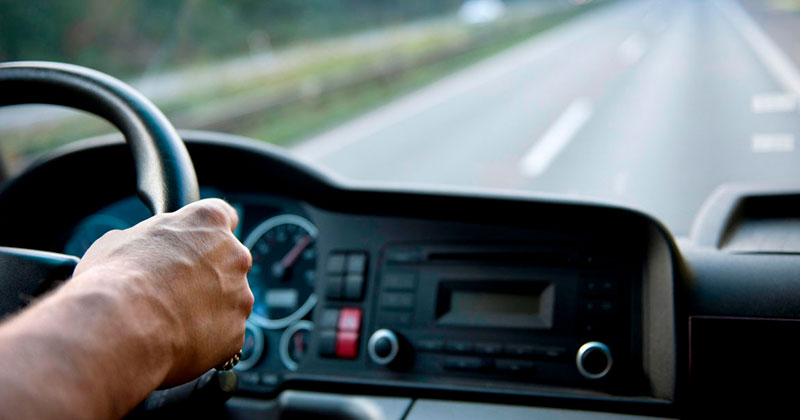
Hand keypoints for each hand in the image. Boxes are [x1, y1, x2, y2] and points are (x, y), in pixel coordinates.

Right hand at [71, 198, 253, 385]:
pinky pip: (224, 335)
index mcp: (209, 222)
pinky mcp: (236, 333)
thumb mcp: (120, 240)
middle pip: (229, 263)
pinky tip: (177, 342)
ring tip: (170, 321)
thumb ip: (149, 240)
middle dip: (208, 275)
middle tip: (175, 291)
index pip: (224, 216)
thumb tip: (142, 249)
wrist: (121, 327)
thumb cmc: (116, 278)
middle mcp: (234, 256)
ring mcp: (240, 296)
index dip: (207, 233)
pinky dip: (206, 339)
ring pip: (229, 302)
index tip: (197, 244)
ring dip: (208, 309)